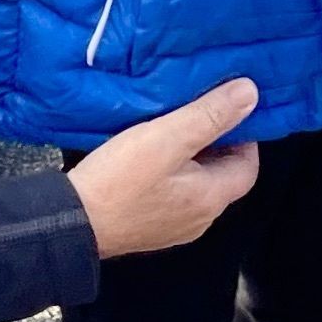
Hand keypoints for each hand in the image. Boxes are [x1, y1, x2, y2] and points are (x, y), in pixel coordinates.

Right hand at [67, 78, 261, 255]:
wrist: (72, 222)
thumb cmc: (121, 179)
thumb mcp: (167, 137)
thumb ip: (209, 115)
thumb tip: (250, 94)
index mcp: (211, 198)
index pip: (247, 167)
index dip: (244, 137)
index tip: (226, 110)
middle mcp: (199, 220)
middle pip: (221, 177)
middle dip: (215, 145)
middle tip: (198, 112)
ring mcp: (172, 228)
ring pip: (195, 186)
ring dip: (190, 159)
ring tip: (172, 129)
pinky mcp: (147, 228)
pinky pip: (171, 196)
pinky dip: (170, 174)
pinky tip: (147, 156)